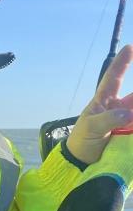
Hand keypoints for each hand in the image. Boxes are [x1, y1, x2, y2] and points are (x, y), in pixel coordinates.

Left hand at [66, 44, 132, 164]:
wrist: (81, 163)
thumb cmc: (81, 141)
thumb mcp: (90, 128)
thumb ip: (107, 120)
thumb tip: (127, 114)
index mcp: (104, 102)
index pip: (113, 77)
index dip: (121, 62)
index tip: (129, 47)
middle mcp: (118, 108)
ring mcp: (126, 121)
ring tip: (131, 116)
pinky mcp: (131, 134)